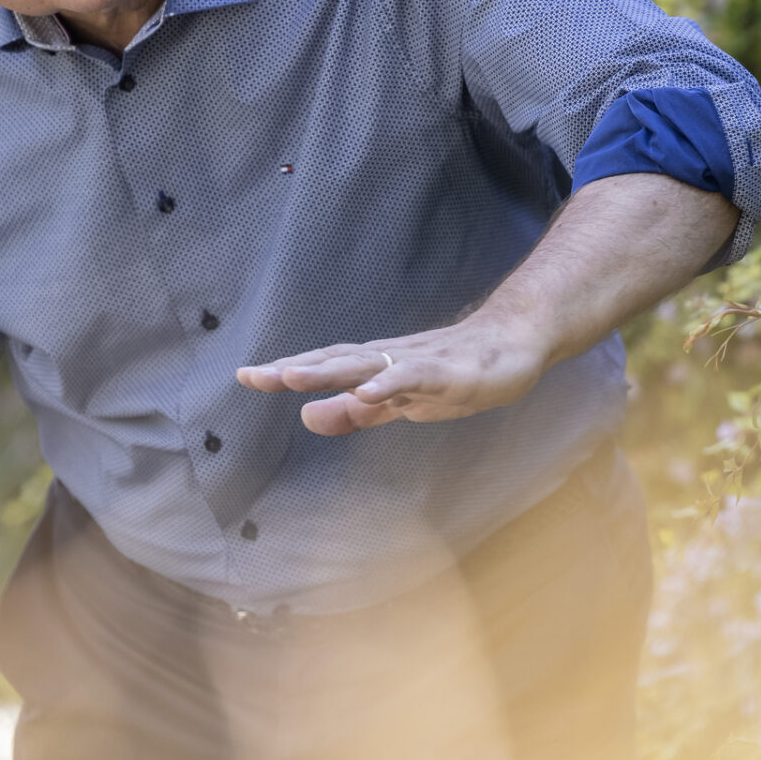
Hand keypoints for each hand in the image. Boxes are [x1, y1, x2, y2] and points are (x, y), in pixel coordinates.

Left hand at [237, 312, 552, 434]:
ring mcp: (419, 362)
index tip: (244, 376)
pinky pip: (414, 376)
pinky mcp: (448, 371)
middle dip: (294, 369)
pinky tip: (367, 391)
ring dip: (329, 370)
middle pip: (335, 361)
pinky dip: (389, 383)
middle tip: (252, 375)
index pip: (324, 366)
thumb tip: (307, 415)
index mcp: (376, 367)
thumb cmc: (455, 373)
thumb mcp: (399, 403)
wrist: (516, 344)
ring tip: (293, 377)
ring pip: (367, 364)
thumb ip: (355, 412)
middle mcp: (390, 358)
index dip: (285, 372)